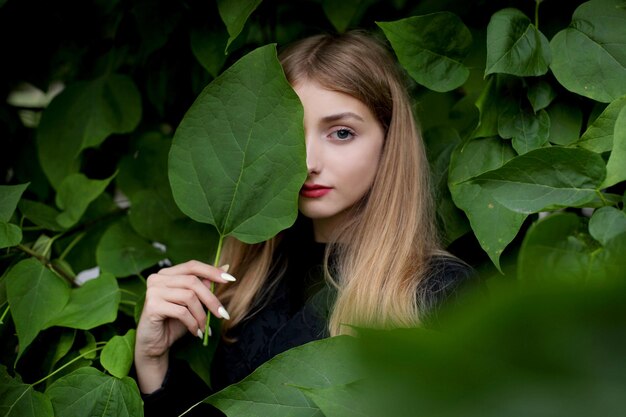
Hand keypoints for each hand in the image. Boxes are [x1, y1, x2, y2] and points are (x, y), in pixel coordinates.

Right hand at [134, 260, 234, 392]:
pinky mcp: (152, 306)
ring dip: (201, 315)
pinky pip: (181, 311)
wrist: (154, 345)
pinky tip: (196, 332)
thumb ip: (204, 286)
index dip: (212, 271)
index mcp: (167, 274)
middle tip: (222, 314)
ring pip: (189, 297)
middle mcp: (157, 278)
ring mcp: (153, 291)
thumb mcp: (193, 303)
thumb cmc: (173, 323)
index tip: (230, 279)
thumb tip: (225, 268)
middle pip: (193, 281)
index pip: (192, 266)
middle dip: (211, 299)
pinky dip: (193, 323)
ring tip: (204, 328)